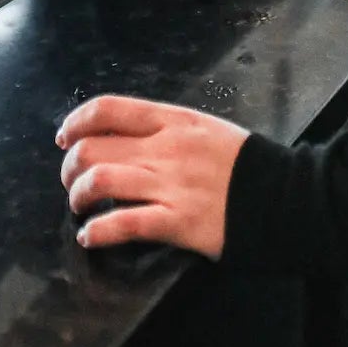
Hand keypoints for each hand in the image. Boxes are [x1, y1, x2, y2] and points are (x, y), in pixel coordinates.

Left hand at [57, 94, 248, 258]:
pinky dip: (97, 232)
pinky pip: (124, 224)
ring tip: (80, 207)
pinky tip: (90, 236)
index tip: (64, 138)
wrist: (283, 195)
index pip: (108, 109)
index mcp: (172, 120)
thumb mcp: (204, 127)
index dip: (76, 123)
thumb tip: (126, 136)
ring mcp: (170, 185)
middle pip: (94, 148)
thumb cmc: (243, 163)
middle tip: (72, 181)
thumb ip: (166, 128)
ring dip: (77, 197)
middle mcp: (165, 148)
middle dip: (71, 167)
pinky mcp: (177, 221)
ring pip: (100, 181)